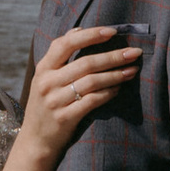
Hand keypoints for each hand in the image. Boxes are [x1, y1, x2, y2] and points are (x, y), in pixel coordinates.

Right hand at [19, 23, 141, 168]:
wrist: (35, 141)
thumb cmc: (46, 104)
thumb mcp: (45, 78)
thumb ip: (59, 55)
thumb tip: (79, 29)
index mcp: (43, 68)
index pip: (66, 43)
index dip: (90, 35)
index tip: (112, 31)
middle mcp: (47, 82)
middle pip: (86, 63)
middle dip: (113, 56)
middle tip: (134, 52)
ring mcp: (55, 101)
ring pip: (92, 81)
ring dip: (115, 74)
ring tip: (132, 70)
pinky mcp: (65, 117)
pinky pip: (92, 101)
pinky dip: (108, 93)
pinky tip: (118, 88)